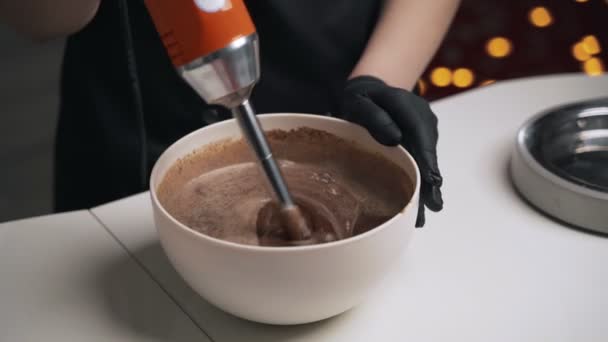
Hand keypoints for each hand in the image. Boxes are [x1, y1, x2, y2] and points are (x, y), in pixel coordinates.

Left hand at [340, 75, 442, 226]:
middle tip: (434, 206)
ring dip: (427, 186)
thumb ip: (373, 116)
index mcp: (407, 105)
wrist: (368, 92)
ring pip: (427, 160)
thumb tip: (395, 139)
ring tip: (424, 214)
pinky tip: (420, 202)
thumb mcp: (358, 101)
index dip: (426, 159)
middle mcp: (422, 118)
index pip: (421, 133)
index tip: (431, 180)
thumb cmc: (360, 98)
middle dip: (430, 180)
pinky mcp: (421, 140)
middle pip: (428, 152)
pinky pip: (421, 161)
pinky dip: (421, 181)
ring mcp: (424, 130)